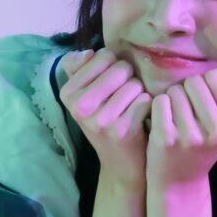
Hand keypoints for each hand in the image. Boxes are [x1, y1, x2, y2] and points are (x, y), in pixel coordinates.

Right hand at [59, 49, 151, 189]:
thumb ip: (79, 68)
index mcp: (68, 93)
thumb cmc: (106, 121)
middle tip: (124, 99)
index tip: (111, 86)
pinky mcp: (122, 130)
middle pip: (121, 68)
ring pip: (135, 84)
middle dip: (130, 79)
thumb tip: (87, 53)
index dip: (115, 67)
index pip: (103, 55)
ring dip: (140, 94)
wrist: (120, 164)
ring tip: (131, 110)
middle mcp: (80, 106)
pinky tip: (141, 119)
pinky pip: (145, 100)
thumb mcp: (86, 96)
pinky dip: (149, 106)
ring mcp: (100, 119)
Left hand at [146, 68, 216, 186]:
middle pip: (194, 81)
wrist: (181, 179)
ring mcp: (191, 136)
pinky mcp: (166, 139)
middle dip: (189, 91)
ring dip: (173, 99)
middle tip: (191, 113)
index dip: (208, 86)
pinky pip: (160, 101)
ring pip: (175, 90)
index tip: (208, 105)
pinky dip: (159, 107)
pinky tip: (164, 121)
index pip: (215, 76)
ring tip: (178, 119)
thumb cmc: (211, 142)